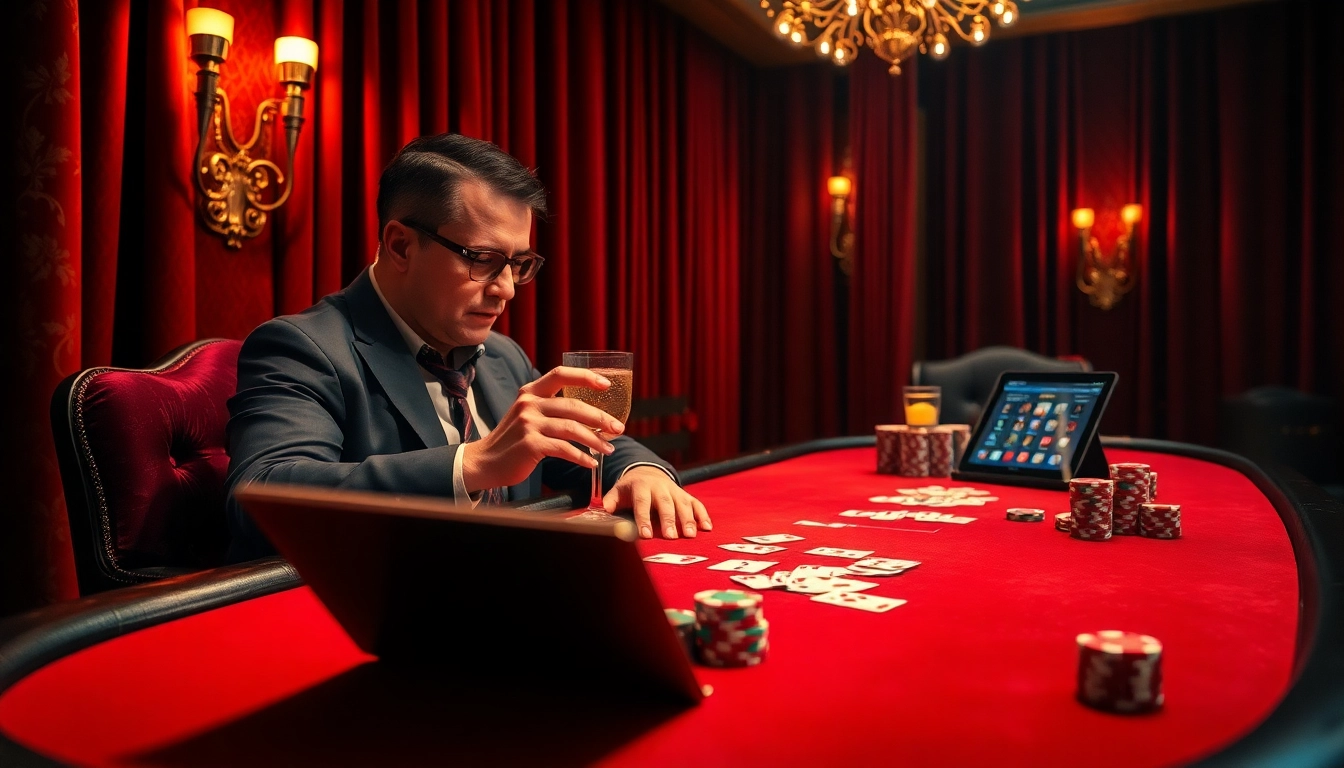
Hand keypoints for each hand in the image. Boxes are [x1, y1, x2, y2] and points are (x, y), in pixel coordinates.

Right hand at [461, 366, 623, 490]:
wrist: (484, 462)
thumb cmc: (512, 441)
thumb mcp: (527, 415)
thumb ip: (549, 408)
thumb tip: (589, 414)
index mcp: (530, 392)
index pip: (561, 374)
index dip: (585, 376)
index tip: (607, 385)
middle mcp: (529, 404)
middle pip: (573, 405)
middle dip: (600, 417)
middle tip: (618, 428)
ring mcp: (528, 424)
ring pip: (572, 429)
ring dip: (595, 440)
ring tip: (609, 448)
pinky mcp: (530, 445)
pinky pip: (564, 449)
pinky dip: (581, 457)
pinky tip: (591, 463)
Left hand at [603, 466, 710, 539]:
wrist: (647, 472)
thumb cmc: (630, 489)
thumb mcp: (618, 491)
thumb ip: (611, 501)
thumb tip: (606, 510)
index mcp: (641, 486)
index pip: (642, 503)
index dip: (644, 519)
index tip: (646, 535)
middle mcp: (660, 487)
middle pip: (665, 504)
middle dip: (669, 521)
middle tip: (671, 537)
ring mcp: (674, 490)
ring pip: (683, 504)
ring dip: (688, 519)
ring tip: (690, 535)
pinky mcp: (685, 495)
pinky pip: (696, 504)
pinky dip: (703, 515)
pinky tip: (707, 528)